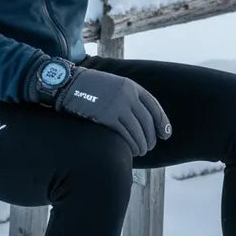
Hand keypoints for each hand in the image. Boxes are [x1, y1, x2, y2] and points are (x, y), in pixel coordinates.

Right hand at [56, 66, 171, 155]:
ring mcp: (118, 105)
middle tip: (149, 147)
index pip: (154, 106)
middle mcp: (128, 95)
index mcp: (131, 86)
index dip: (162, 122)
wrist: (69, 84)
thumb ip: (128, 98)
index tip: (166, 134)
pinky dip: (130, 146)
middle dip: (151, 137)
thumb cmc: (90, 88)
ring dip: (142, 145)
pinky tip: (130, 152)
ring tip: (141, 152)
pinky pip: (125, 135)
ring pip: (138, 131)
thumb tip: (140, 118)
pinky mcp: (107, 116)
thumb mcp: (114, 86)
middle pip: (147, 122)